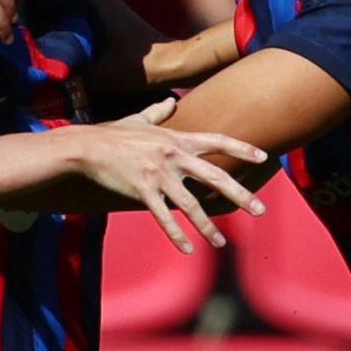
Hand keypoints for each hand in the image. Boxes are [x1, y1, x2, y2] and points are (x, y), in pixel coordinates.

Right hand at [67, 98, 267, 252]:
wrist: (87, 146)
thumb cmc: (112, 133)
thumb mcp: (139, 119)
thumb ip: (158, 112)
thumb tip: (170, 101)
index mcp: (177, 138)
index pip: (217, 141)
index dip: (242, 148)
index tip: (264, 156)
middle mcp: (173, 155)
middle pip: (215, 177)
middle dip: (240, 194)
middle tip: (260, 210)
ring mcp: (159, 174)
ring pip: (191, 204)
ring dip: (207, 226)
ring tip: (220, 243)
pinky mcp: (143, 190)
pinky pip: (163, 217)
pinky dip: (176, 234)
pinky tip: (187, 249)